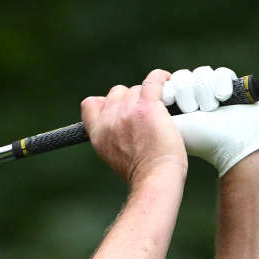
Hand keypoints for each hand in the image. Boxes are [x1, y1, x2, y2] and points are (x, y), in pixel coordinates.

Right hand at [82, 69, 187, 186]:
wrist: (154, 180)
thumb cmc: (142, 174)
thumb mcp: (113, 157)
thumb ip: (110, 137)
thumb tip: (118, 126)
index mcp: (97, 134)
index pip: (90, 104)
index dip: (106, 103)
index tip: (120, 110)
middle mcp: (109, 120)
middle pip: (117, 93)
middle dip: (131, 100)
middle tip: (146, 115)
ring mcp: (127, 111)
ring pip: (136, 89)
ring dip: (148, 96)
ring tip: (160, 109)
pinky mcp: (147, 107)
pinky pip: (153, 81)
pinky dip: (161, 79)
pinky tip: (168, 82)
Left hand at [163, 64, 258, 176]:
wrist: (238, 144)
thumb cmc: (203, 139)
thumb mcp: (172, 125)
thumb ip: (154, 109)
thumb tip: (146, 91)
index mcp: (177, 106)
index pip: (167, 83)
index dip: (172, 91)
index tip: (173, 105)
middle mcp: (193, 97)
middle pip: (183, 76)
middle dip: (189, 94)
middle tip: (194, 112)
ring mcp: (212, 91)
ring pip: (202, 73)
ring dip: (206, 92)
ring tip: (212, 110)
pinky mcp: (230, 86)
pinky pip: (221, 72)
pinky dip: (222, 85)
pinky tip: (224, 99)